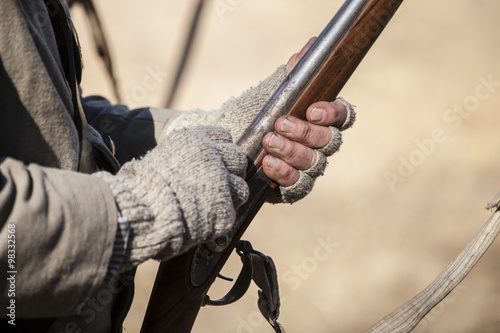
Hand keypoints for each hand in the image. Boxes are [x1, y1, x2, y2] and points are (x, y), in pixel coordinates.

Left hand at [262, 37, 354, 198]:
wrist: (228, 137)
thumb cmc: (255, 111)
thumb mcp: (272, 90)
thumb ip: (294, 73)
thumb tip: (313, 45)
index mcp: (321, 119)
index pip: (342, 117)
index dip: (332, 114)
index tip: (312, 109)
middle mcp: (320, 144)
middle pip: (329, 141)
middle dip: (305, 132)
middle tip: (281, 124)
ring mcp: (308, 166)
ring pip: (314, 163)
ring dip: (292, 151)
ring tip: (269, 142)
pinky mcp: (293, 184)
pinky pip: (298, 184)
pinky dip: (284, 173)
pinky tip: (268, 163)